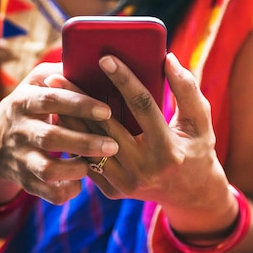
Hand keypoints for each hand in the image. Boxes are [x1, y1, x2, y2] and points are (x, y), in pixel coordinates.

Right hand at [0, 62, 117, 204]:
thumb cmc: (30, 105)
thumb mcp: (37, 82)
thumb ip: (61, 71)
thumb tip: (92, 57)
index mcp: (25, 101)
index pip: (52, 100)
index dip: (79, 105)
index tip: (107, 111)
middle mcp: (20, 130)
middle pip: (51, 137)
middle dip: (84, 142)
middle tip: (113, 145)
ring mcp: (21, 157)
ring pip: (47, 169)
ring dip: (75, 169)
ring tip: (95, 164)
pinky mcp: (25, 180)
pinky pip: (46, 192)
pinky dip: (65, 191)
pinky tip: (80, 183)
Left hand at [49, 53, 237, 235]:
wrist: (190, 195)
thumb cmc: (197, 150)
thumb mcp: (200, 122)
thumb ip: (187, 90)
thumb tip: (168, 58)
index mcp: (169, 150)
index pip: (143, 106)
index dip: (124, 80)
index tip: (105, 58)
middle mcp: (145, 170)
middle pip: (106, 127)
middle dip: (80, 99)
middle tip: (58, 75)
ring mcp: (127, 184)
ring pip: (90, 146)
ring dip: (70, 120)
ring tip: (52, 95)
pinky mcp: (114, 191)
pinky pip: (89, 162)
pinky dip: (74, 140)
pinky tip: (61, 120)